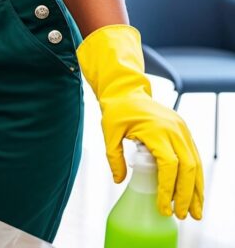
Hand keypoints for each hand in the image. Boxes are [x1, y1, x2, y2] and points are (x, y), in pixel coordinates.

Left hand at [77, 24, 203, 218]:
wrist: (127, 90)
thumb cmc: (117, 111)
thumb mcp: (109, 133)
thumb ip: (114, 157)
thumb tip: (120, 180)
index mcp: (156, 131)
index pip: (169, 165)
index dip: (168, 188)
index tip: (164, 206)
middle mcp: (174, 131)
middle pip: (188, 168)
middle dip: (187, 195)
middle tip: (184, 216)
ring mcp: (182, 130)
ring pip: (196, 164)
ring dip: (197, 190)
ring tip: (196, 212)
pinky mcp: (184, 132)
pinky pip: (194, 157)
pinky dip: (195, 177)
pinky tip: (194, 193)